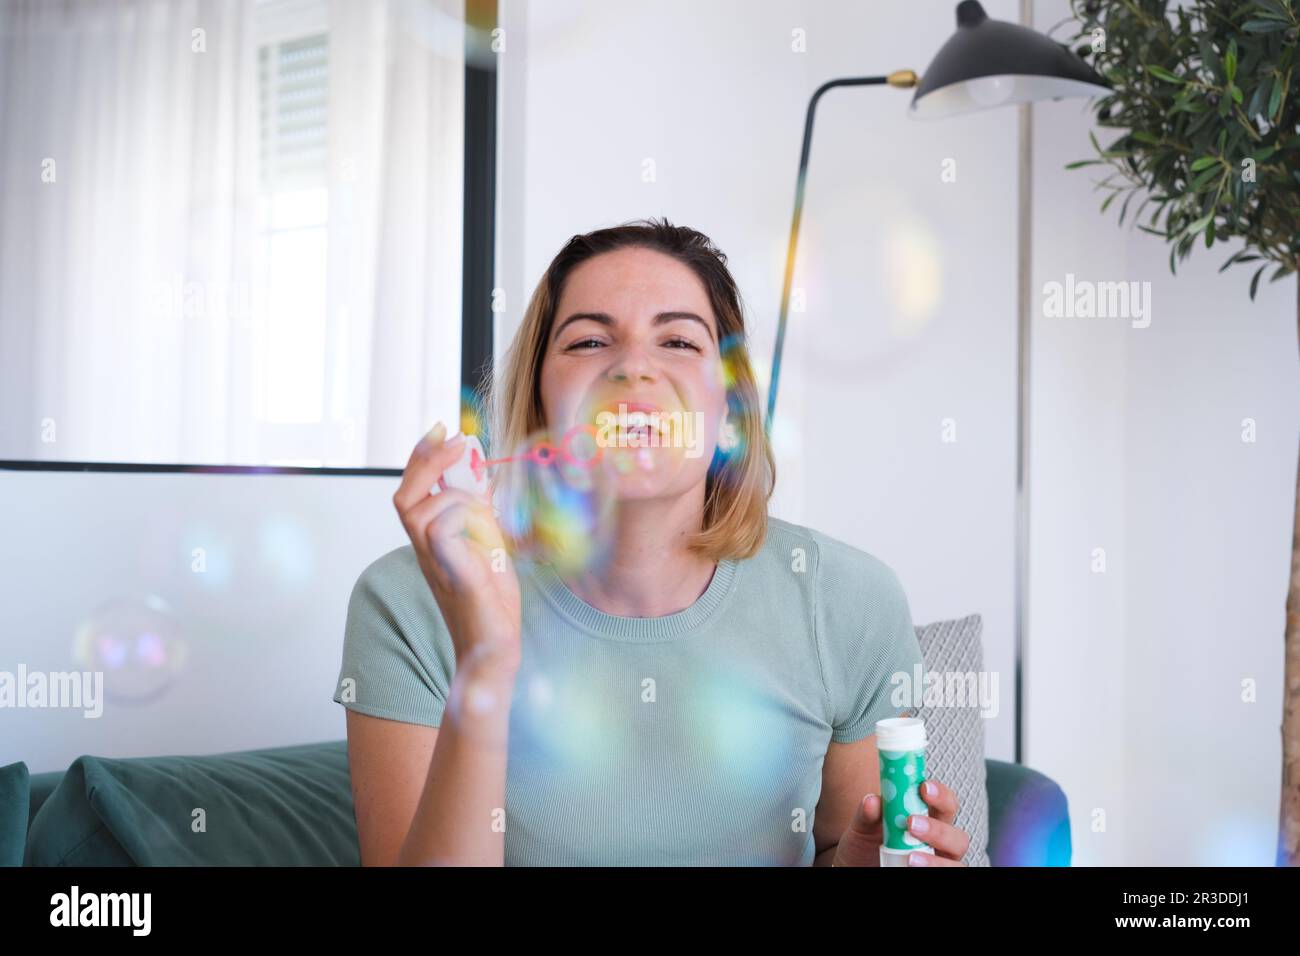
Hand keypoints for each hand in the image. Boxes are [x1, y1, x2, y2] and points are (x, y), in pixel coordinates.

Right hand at [392, 422, 521, 677]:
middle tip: (456, 440)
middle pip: (404, 496)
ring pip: (421, 511)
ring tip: (489, 515)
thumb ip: (480, 514)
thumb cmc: (491, 602)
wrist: (494, 648)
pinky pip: (442, 530)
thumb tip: (480, 475)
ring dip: (458, 498)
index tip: (440, 429)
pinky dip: (465, 519)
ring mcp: (434, 563)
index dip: (421, 458)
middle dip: (426, 461)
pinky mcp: (452, 574)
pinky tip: (488, 534)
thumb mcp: (489, 546)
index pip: (412, 491)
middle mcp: (425, 551)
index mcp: (431, 541)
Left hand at [831, 778, 970, 866]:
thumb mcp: (863, 827)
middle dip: (938, 829)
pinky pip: (945, 877)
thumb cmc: (867, 844)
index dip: (940, 794)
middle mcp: (940, 843)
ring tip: (910, 858)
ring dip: (936, 861)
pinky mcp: (933, 877)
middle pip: (958, 836)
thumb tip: (871, 800)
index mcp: (929, 820)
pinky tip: (910, 868)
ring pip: (955, 864)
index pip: (946, 803)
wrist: (858, 865)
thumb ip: (868, 813)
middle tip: (912, 823)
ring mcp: (939, 864)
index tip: (924, 787)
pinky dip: (931, 871)